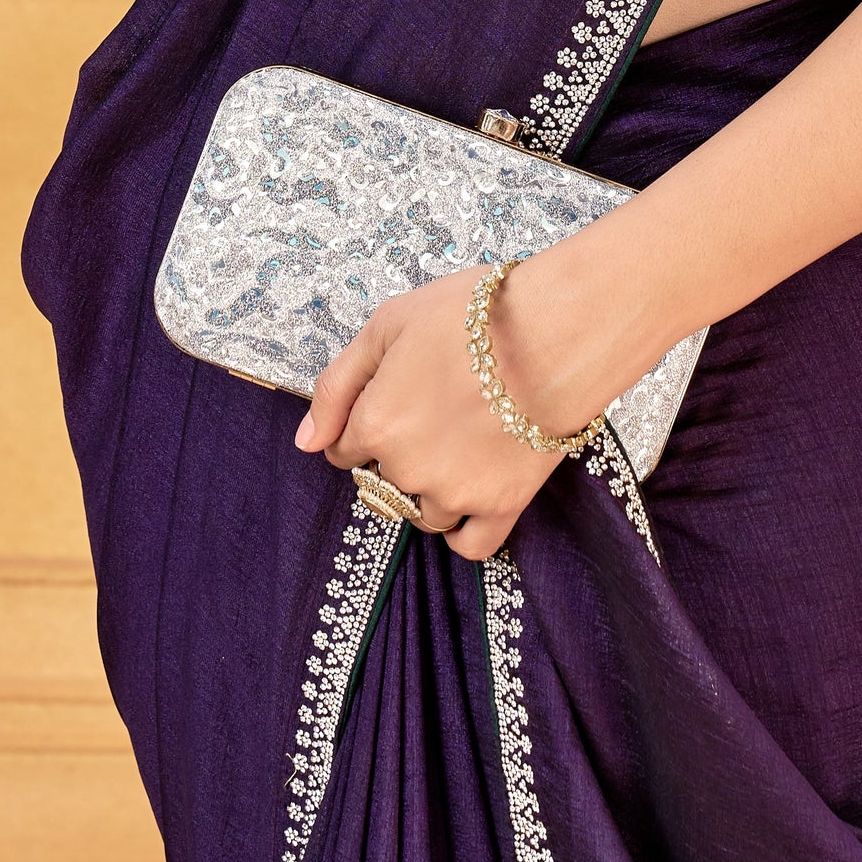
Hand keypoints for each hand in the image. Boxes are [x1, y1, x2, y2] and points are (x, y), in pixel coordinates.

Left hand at [293, 265, 587, 561]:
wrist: (556, 332)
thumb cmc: (473, 316)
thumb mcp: (388, 324)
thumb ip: (337, 385)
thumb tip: (304, 443)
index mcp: (375, 424)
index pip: (344, 448)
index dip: (365, 421)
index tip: (398, 398)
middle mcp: (407, 468)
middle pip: (383, 479)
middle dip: (399, 451)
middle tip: (438, 408)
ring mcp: (455, 494)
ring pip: (422, 511)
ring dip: (430, 486)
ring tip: (464, 440)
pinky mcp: (502, 507)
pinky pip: (470, 545)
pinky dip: (465, 529)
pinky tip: (472, 497)